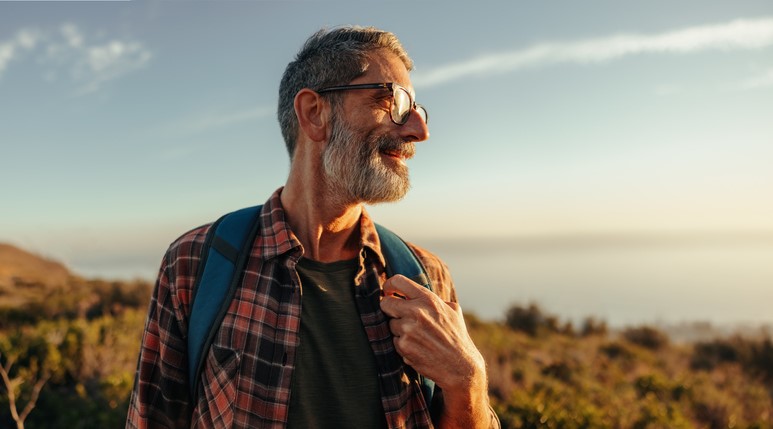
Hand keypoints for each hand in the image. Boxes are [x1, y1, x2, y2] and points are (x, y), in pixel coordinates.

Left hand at [379, 275, 485, 392]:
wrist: (460, 366)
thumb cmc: (457, 337)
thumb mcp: (452, 310)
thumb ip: (434, 299)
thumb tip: (415, 293)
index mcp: (428, 299)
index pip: (398, 281)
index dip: (389, 285)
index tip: (388, 291)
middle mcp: (416, 311)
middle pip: (385, 303)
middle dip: (389, 309)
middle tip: (397, 315)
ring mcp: (408, 329)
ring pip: (390, 324)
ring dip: (399, 330)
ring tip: (418, 337)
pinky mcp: (403, 346)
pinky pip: (394, 341)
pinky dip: (403, 345)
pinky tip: (418, 349)